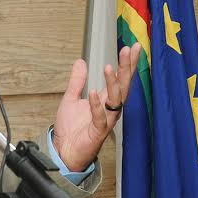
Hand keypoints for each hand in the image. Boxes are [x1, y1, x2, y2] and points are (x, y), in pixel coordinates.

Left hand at [52, 44, 141, 171]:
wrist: (64, 150)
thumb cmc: (71, 129)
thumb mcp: (71, 98)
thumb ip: (77, 81)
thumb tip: (80, 61)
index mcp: (105, 100)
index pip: (120, 79)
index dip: (126, 63)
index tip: (133, 47)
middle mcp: (109, 109)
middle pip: (123, 86)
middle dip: (126, 68)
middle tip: (130, 50)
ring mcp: (106, 120)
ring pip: (116, 100)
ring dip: (113, 84)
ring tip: (109, 68)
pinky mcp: (98, 132)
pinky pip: (100, 117)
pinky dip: (96, 105)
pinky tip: (93, 92)